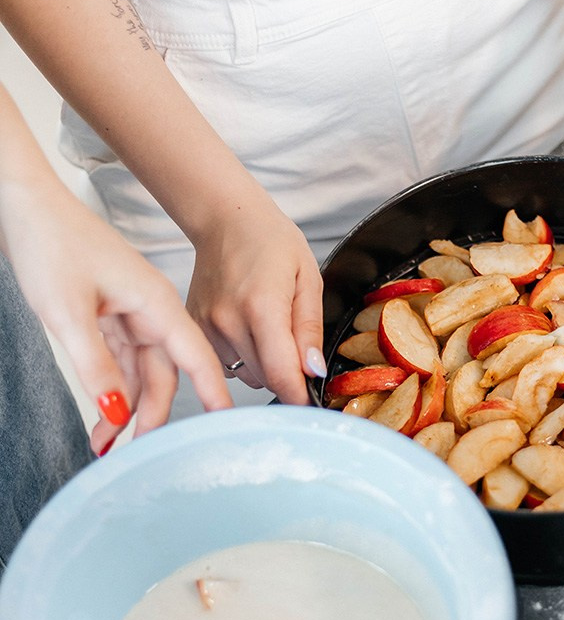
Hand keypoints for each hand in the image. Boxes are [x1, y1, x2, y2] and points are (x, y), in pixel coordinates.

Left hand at [3, 190, 233, 454]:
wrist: (24, 206)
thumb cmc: (51, 244)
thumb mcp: (68, 314)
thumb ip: (97, 368)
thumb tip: (118, 413)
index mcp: (156, 303)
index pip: (195, 358)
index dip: (213, 394)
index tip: (227, 428)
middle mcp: (150, 310)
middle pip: (164, 374)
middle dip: (149, 416)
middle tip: (132, 453)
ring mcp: (130, 312)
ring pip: (140, 372)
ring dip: (125, 407)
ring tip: (105, 443)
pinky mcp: (109, 314)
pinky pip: (120, 360)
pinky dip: (111, 388)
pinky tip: (101, 411)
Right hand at [185, 190, 324, 405]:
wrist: (226, 220)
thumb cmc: (271, 242)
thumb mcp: (308, 279)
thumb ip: (309, 329)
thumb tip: (312, 371)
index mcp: (262, 306)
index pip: (281, 374)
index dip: (299, 395)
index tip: (309, 399)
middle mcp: (228, 321)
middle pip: (265, 379)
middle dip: (286, 374)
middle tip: (294, 345)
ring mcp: (206, 326)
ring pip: (245, 375)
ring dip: (263, 366)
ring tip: (267, 329)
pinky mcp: (194, 328)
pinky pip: (226, 364)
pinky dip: (242, 356)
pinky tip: (247, 328)